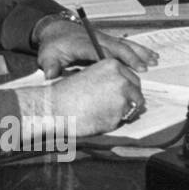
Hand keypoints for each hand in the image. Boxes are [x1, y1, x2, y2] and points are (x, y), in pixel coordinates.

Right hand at [21, 59, 144, 136]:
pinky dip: (111, 123)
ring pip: (130, 109)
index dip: (128, 89)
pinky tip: (96, 119)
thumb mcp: (89, 75)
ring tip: (101, 113)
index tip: (122, 95)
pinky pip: (120, 121)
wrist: (52, 107)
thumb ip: (109, 79)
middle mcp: (122, 80)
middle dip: (129, 101)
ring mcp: (122, 99)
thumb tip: (125, 87)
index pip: (133, 80)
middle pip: (137, 94)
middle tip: (114, 107)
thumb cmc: (66, 92)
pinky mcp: (117, 116)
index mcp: (114, 66)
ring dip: (120, 113)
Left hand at [35, 18, 157, 76]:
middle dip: (131, 57)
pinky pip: (128, 43)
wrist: (57, 30)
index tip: (121, 68)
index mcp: (82, 44)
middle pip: (118, 47)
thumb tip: (51, 76)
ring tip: (154, 61)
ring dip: (140, 53)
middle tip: (143, 68)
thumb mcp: (46, 56)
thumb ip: (50, 66)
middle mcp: (97, 39)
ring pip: (126, 44)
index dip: (111, 59)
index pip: (99, 51)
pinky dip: (141, 49)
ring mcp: (105, 38)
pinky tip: (151, 55)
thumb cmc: (54, 45)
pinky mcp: (110, 39)